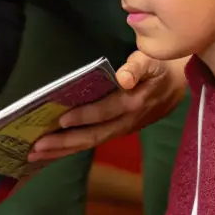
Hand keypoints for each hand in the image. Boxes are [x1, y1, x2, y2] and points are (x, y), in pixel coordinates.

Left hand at [29, 52, 187, 159]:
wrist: (178, 85)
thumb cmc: (159, 68)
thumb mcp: (152, 60)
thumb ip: (137, 67)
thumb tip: (123, 78)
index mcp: (133, 103)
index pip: (104, 112)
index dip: (83, 117)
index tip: (59, 120)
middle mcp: (126, 121)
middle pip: (93, 136)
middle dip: (63, 143)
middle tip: (35, 147)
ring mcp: (122, 129)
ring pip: (91, 142)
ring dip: (64, 149)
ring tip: (37, 153)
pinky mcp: (118, 130)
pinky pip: (94, 140)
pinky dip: (73, 146)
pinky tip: (55, 149)